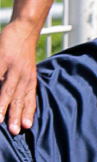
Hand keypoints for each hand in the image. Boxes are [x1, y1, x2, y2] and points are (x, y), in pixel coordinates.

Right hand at [0, 20, 39, 134]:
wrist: (24, 31)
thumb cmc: (23, 55)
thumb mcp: (28, 72)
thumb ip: (23, 88)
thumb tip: (19, 106)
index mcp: (30, 81)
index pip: (29, 100)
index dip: (27, 113)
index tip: (26, 127)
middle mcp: (23, 76)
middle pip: (19, 99)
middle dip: (16, 115)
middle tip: (14, 130)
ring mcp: (12, 68)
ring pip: (6, 90)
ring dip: (1, 105)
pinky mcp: (1, 59)